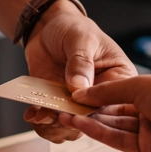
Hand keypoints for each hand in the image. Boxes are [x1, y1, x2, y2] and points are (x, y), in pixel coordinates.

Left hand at [23, 4, 135, 142]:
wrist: (48, 27)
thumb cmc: (73, 27)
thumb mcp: (80, 39)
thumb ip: (81, 62)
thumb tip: (79, 87)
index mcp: (118, 79)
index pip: (112, 101)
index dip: (96, 109)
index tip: (78, 111)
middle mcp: (100, 94)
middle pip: (92, 118)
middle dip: (72, 121)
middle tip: (55, 116)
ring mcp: (77, 100)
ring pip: (71, 124)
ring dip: (54, 124)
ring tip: (41, 116)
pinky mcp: (57, 101)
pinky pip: (50, 117)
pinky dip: (40, 118)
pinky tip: (32, 114)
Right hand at [58, 74, 150, 151]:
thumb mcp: (138, 85)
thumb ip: (108, 91)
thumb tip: (82, 93)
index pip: (118, 93)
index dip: (96, 94)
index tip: (74, 92)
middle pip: (113, 112)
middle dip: (89, 109)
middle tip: (64, 106)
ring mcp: (150, 132)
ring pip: (113, 127)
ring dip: (89, 121)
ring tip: (66, 115)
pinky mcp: (148, 150)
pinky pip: (119, 140)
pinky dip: (100, 133)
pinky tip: (81, 124)